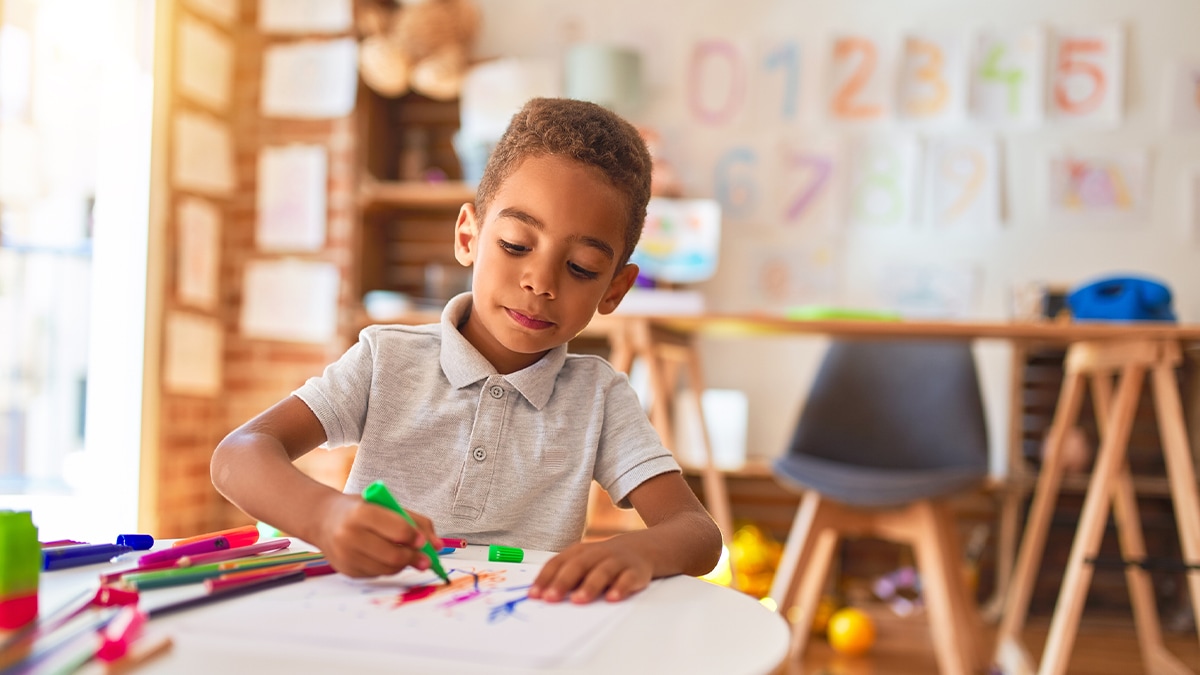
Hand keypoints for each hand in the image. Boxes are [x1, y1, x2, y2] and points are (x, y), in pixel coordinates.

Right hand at [313, 492, 442, 576]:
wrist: (323, 519)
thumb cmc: (360, 509)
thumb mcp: (386, 505)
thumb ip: (415, 521)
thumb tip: (438, 546)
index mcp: (361, 513)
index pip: (397, 529)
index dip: (415, 537)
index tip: (424, 541)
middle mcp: (349, 535)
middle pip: (393, 555)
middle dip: (414, 558)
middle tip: (426, 560)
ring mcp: (345, 555)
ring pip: (387, 568)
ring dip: (403, 564)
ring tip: (406, 555)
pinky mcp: (346, 570)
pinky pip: (377, 574)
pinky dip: (388, 568)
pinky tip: (384, 556)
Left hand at [529, 539, 652, 603]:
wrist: (641, 548)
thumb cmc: (603, 561)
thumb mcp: (583, 562)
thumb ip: (564, 577)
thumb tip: (541, 597)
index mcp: (579, 552)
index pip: (558, 562)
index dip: (545, 578)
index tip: (534, 594)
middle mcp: (597, 554)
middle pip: (578, 565)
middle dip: (563, 582)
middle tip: (551, 598)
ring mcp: (617, 561)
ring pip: (602, 571)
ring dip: (589, 586)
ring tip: (578, 600)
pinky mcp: (635, 571)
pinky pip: (628, 578)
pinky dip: (620, 588)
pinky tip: (612, 598)